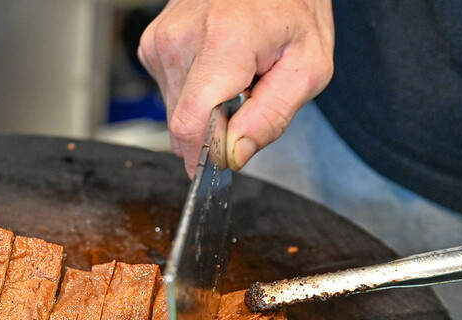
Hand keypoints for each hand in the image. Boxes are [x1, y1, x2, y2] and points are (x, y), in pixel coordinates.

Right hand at [137, 0, 333, 176]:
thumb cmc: (292, 7)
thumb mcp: (309, 66)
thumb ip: (272, 117)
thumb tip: (233, 155)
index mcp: (223, 42)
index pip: (190, 126)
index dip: (205, 157)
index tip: (222, 163)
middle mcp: (182, 39)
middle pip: (183, 124)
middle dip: (215, 128)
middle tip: (247, 97)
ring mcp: (162, 40)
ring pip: (175, 112)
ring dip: (205, 109)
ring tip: (234, 75)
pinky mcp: (152, 44)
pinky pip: (169, 93)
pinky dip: (194, 91)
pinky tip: (216, 66)